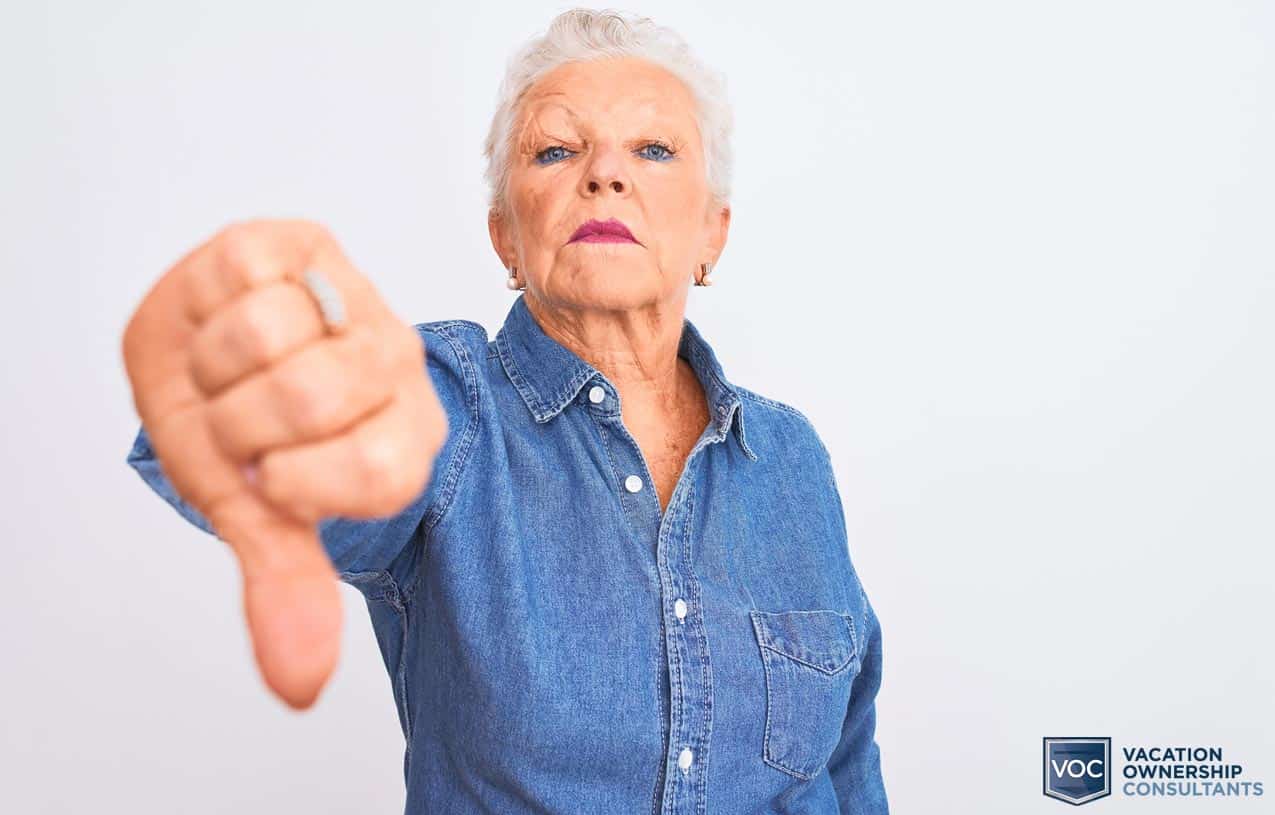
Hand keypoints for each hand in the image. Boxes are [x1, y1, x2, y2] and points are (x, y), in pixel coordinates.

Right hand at [122, 219, 447, 708]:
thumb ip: (286, 587)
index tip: (275, 476)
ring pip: (264, 330)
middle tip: (242, 425)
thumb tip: (299, 686)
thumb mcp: (266, 519)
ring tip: (232, 372)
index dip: (296, 480)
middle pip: (309, 393)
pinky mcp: (304, 242)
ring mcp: (354, 298)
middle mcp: (397, 365)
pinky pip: (243, 272)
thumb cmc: (255, 441)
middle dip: (238, 422)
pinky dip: (206, 306)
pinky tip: (226, 318)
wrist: (227, 361)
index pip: (375, 471)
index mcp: (405, 442)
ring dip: (214, 364)